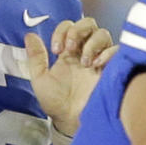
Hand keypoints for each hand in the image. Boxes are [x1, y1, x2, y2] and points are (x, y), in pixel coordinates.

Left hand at [26, 17, 116, 134]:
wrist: (69, 120)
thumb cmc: (56, 102)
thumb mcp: (40, 78)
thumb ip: (36, 57)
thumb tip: (29, 35)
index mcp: (69, 52)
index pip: (69, 26)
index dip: (63, 31)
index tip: (56, 49)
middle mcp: (85, 52)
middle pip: (89, 24)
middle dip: (78, 30)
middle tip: (70, 47)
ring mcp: (100, 59)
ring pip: (103, 34)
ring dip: (91, 43)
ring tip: (84, 62)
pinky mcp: (112, 69)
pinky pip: (116, 50)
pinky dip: (107, 53)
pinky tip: (96, 65)